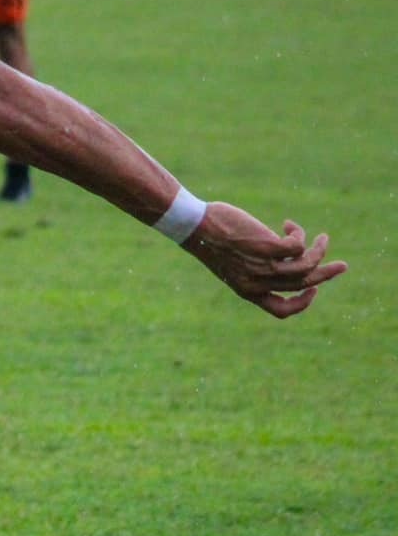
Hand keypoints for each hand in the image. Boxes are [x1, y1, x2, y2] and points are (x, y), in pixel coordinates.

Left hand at [182, 204, 346, 318]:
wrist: (192, 226)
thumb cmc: (210, 240)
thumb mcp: (232, 261)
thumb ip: (256, 266)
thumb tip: (282, 255)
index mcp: (248, 291)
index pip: (281, 311)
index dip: (302, 303)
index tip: (313, 290)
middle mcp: (257, 282)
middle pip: (302, 285)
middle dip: (326, 275)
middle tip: (342, 265)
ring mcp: (262, 266)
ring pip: (305, 265)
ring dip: (319, 251)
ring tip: (322, 237)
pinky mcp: (266, 246)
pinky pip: (297, 246)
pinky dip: (299, 234)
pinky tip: (289, 225)